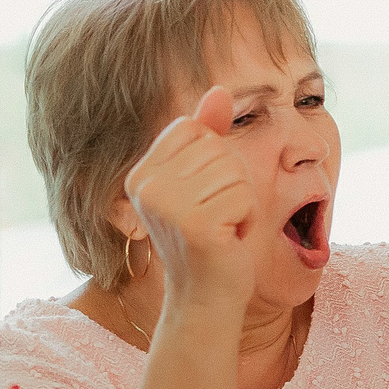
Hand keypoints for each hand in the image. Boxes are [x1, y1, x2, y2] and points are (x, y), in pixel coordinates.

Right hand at [125, 86, 258, 312]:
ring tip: (222, 228)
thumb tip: (220, 90)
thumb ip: (209, 135)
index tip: (203, 196)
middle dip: (232, 184)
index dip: (214, 160)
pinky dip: (246, 219)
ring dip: (240, 202)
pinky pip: (243, 197)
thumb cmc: (210, 238)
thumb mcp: (206, 181)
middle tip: (216, 218)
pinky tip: (228, 240)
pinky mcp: (194, 225)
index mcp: (141, 173)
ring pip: (234, 171)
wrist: (206, 298)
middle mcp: (145, 186)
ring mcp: (167, 205)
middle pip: (217, 148)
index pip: (194, 129)